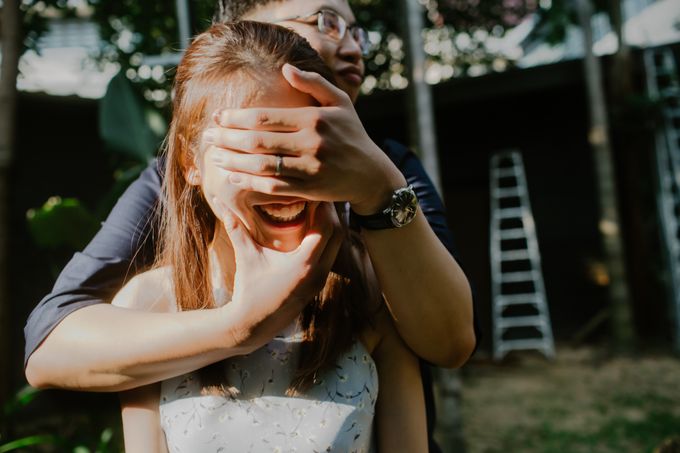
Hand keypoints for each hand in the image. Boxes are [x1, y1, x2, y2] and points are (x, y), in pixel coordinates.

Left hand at [204, 64, 405, 214]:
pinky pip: (273, 186)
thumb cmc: (352, 134)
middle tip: (207, 136)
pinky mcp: (310, 190)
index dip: (236, 118)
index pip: (265, 117)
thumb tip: (285, 69)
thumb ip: (313, 83)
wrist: (371, 174)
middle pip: (258, 141)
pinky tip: (232, 177)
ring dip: (233, 161)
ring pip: (262, 165)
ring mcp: (310, 169)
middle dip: (227, 138)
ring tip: (214, 156)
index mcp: (314, 118)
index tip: (217, 117)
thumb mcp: (340, 102)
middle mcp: (312, 143)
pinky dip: (249, 182)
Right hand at [213, 199, 342, 350]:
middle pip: (337, 235)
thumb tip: (221, 202)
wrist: (253, 325)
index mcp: (304, 264)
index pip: (325, 228)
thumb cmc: (249, 291)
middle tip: (319, 198)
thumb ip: (236, 228)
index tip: (314, 193)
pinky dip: (326, 243)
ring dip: (330, 229)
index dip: (322, 209)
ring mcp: (320, 280)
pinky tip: (313, 232)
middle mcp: (318, 272)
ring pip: (336, 247)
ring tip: (318, 211)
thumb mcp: (245, 257)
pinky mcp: (317, 285)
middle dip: (330, 216)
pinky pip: (330, 257)